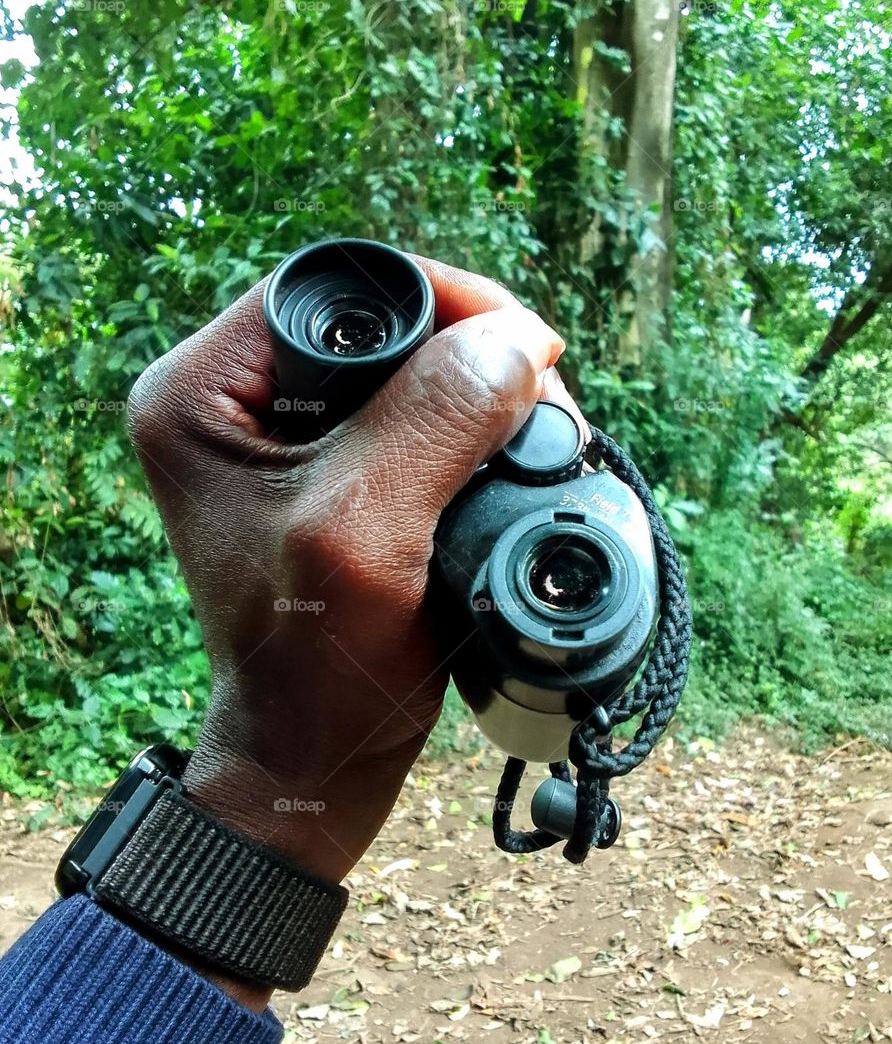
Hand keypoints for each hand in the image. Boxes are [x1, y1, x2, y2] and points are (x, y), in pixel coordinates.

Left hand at [127, 258, 578, 913]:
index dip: (439, 298)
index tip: (525, 341)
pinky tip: (508, 460)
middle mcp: (233, 401)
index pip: (333, 288)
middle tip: (539, 395)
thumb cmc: (313, 662)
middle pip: (376, 322)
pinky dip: (470, 433)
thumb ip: (435, 420)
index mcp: (200, 392)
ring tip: (534, 434)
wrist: (313, 754)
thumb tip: (520, 334)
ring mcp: (283, 439)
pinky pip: (414, 418)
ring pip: (404, 368)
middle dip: (467, 351)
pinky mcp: (331, 475)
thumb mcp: (367, 531)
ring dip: (478, 393)